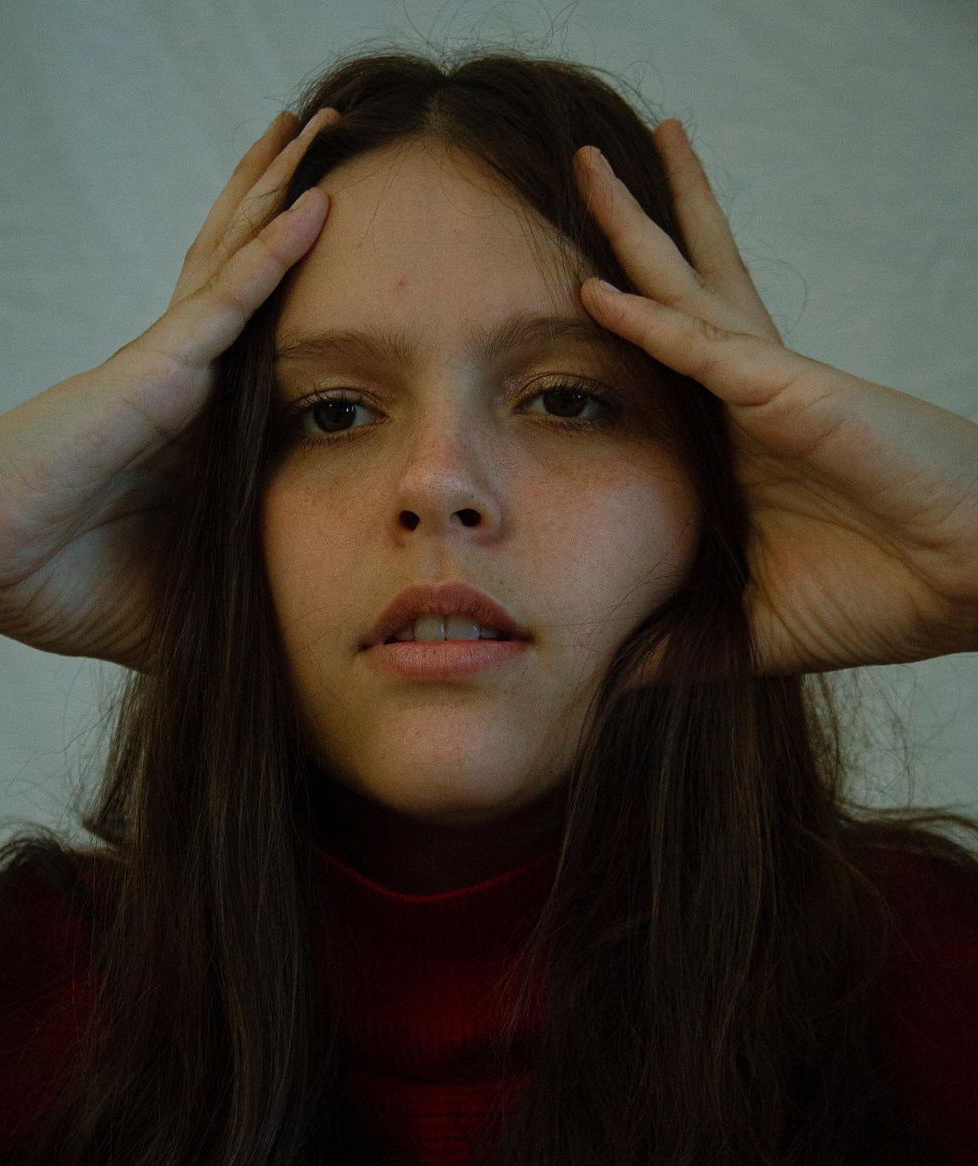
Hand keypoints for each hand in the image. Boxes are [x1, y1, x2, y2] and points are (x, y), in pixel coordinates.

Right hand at [0, 105, 338, 670]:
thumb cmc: (65, 580)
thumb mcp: (184, 603)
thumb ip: (240, 608)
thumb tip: (301, 666)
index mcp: (197, 430)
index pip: (265, 347)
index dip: (306, 296)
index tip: (367, 269)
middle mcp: (188, 381)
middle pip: (250, 274)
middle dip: (290, 206)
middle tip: (344, 147)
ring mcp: (171, 367)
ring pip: (241, 261)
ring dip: (284, 194)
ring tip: (323, 128)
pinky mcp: (153, 371)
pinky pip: (225, 300)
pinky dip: (272, 255)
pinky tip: (315, 204)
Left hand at [573, 121, 977, 678]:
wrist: (965, 587)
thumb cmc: (875, 594)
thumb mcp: (742, 628)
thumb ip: (669, 643)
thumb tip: (593, 681)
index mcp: (736, 443)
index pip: (663, 364)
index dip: (616, 318)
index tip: (548, 292)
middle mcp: (746, 398)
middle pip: (671, 293)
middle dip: (624, 232)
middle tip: (575, 170)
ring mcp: (768, 389)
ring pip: (685, 289)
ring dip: (635, 228)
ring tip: (591, 164)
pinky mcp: (792, 397)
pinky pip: (708, 350)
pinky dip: (651, 321)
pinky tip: (596, 287)